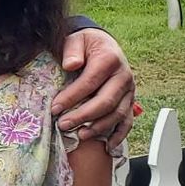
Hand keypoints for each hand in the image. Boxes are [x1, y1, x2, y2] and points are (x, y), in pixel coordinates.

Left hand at [53, 28, 135, 149]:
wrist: (103, 44)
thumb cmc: (86, 44)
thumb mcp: (76, 40)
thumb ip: (72, 50)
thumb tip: (70, 64)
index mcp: (110, 59)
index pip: (90, 82)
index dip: (72, 97)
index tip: (54, 108)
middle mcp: (124, 76)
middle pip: (106, 102)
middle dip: (83, 116)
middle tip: (63, 124)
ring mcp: (129, 90)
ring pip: (118, 114)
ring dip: (99, 128)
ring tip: (80, 135)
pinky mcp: (130, 101)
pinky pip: (128, 121)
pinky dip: (119, 135)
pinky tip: (107, 146)